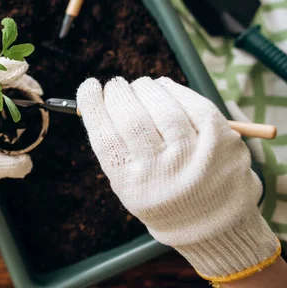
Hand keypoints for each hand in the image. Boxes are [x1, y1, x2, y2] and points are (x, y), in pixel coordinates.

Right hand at [76, 76, 279, 284]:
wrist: (214, 224)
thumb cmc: (161, 194)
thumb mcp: (129, 182)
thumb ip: (116, 146)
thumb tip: (99, 98)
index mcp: (131, 183)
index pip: (104, 135)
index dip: (92, 105)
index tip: (89, 87)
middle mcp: (161, 172)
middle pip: (130, 118)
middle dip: (118, 92)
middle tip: (115, 85)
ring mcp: (194, 156)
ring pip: (161, 106)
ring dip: (144, 88)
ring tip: (139, 87)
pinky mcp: (220, 141)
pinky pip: (192, 103)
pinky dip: (172, 90)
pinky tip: (163, 89)